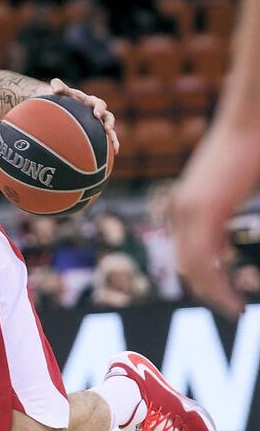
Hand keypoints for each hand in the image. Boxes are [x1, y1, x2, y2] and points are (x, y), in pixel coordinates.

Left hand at [50, 78, 118, 154]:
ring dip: (113, 138)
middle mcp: (97, 112)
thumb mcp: (60, 92)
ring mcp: (97, 123)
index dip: (99, 108)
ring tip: (115, 147)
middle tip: (108, 129)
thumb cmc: (61, 98)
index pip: (98, 104)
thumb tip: (55, 86)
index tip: (96, 114)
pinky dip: (110, 147)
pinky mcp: (96, 132)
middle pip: (107, 116)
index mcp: (90, 102)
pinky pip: (105, 140)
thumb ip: (58, 87)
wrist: (62, 104)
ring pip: (109, 130)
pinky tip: (113, 156)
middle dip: (109, 123)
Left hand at [169, 118, 257, 319]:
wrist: (250, 120)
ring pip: (193, 269)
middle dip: (208, 291)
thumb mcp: (231, 191)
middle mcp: (180, 212)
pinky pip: (204, 260)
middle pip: (186, 266)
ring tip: (235, 310)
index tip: (223, 295)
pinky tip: (236, 299)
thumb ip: (221, 218)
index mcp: (184, 208)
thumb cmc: (249, 149)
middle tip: (232, 309)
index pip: (186, 253)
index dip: (202, 278)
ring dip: (213, 294)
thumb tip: (222, 243)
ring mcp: (188, 212)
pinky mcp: (203, 212)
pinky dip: (217, 284)